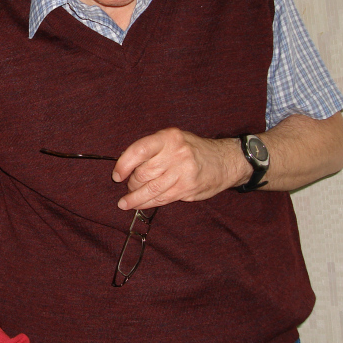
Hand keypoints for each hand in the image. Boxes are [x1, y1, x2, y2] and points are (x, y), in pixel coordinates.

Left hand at [112, 128, 243, 209]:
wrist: (225, 160)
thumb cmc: (193, 149)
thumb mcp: (173, 139)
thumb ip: (152, 149)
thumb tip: (125, 166)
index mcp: (169, 138)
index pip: (139, 150)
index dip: (124, 164)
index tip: (117, 175)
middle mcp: (176, 153)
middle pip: (143, 173)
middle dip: (132, 183)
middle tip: (129, 186)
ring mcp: (183, 172)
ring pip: (151, 189)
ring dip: (135, 198)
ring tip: (125, 203)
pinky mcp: (188, 188)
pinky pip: (162, 199)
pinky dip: (148, 204)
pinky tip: (140, 205)